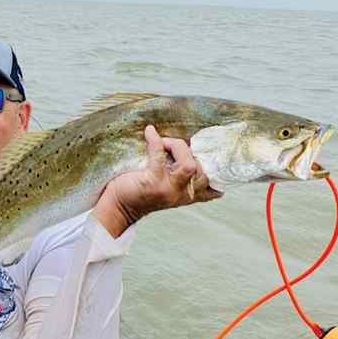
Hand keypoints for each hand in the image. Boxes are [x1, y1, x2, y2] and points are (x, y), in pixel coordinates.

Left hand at [92, 125, 221, 237]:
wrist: (118, 206)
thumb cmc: (141, 190)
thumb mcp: (168, 187)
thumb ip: (183, 176)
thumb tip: (194, 151)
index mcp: (189, 196)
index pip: (214, 189)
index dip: (219, 172)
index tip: (213, 152)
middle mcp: (183, 195)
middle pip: (203, 170)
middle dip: (189, 151)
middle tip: (170, 146)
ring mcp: (169, 190)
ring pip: (189, 165)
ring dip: (176, 146)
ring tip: (163, 142)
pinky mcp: (153, 183)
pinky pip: (160, 155)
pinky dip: (155, 140)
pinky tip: (150, 132)